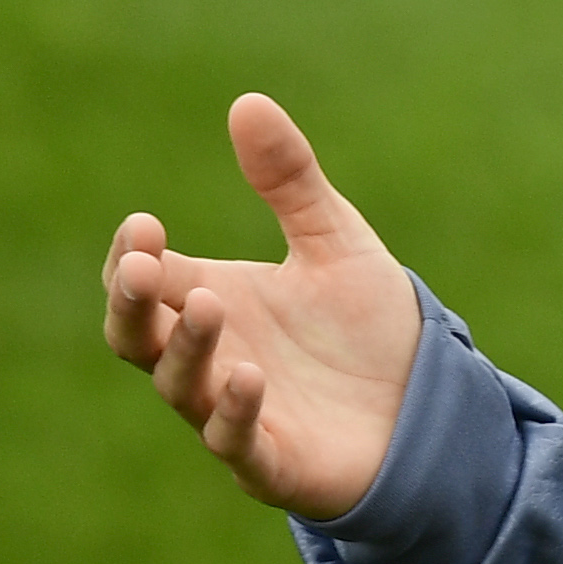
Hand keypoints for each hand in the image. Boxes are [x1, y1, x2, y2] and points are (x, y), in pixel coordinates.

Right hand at [101, 94, 424, 519]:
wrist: (431, 404)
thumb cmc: (368, 328)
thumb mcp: (335, 242)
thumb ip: (291, 182)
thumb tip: (247, 102)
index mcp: (211, 303)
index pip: (144, 281)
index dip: (132, 256)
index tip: (144, 224)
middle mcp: (210, 360)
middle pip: (137, 338)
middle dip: (131, 303)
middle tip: (140, 265)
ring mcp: (235, 413)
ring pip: (182, 387)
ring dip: (189, 348)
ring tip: (208, 304)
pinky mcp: (272, 462)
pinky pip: (237, 442)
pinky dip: (235, 412)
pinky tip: (247, 376)